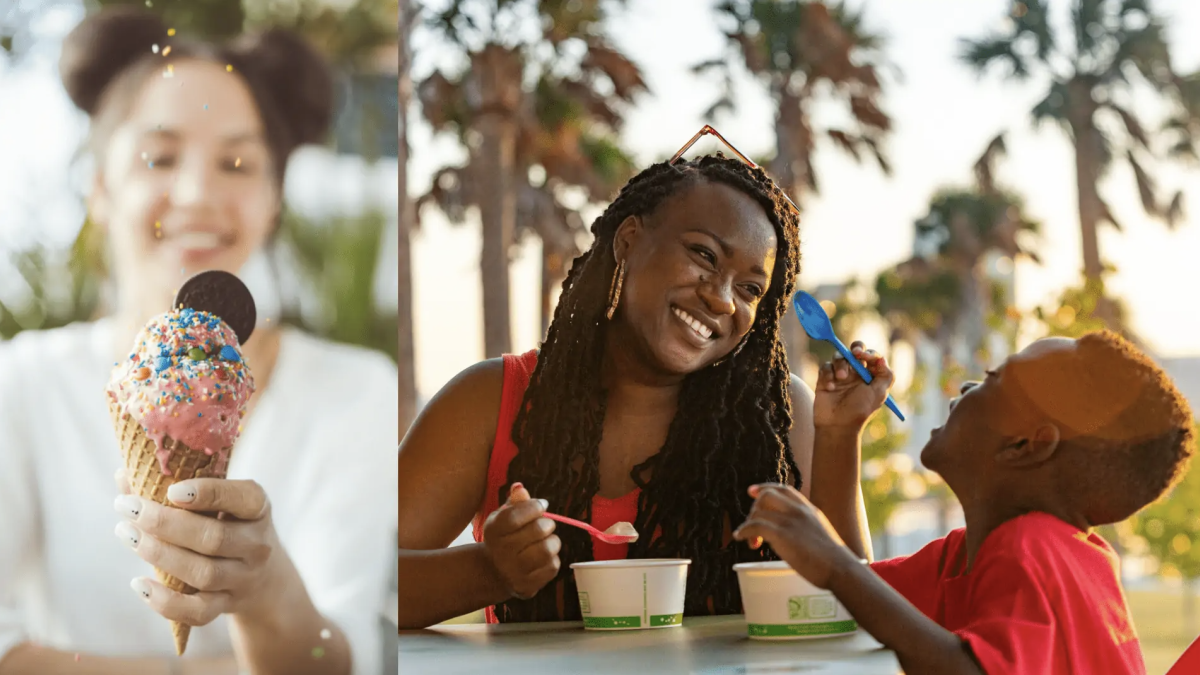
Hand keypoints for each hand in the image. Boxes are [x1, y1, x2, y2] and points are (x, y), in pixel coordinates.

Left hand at [114, 468, 285, 626]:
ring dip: (159, 555)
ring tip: (126, 533)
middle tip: (128, 508)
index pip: (243, 499)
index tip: (171, 490)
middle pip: (215, 538)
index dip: (209, 494)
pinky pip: (199, 611)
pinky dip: (167, 602)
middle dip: (166, 524)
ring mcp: (243, 578)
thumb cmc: (230, 525)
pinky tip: (139, 584)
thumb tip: (123, 476)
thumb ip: (177, 486)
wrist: (264, 577)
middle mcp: (257, 545)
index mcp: (258, 509)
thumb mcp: (220, 502)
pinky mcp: (227, 605)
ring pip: (204, 574)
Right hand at [480, 481, 560, 599]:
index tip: (541, 506)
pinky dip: (553, 559)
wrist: (495, 572)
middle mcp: (501, 553)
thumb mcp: (503, 517)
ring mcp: (514, 572)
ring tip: (546, 541)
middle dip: (547, 523)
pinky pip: (552, 567)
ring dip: (553, 542)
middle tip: (545, 525)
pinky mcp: (527, 586)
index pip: (515, 516)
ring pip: (547, 549)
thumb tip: (519, 488)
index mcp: (494, 531)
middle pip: (537, 530)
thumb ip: (514, 502)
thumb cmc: (504, 538)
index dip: (534, 506)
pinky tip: (543, 557)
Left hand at [732, 483, 854, 588]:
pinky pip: (755, 526)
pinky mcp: (782, 534)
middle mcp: (799, 511)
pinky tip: (742, 538)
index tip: (753, 492)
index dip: (766, 488)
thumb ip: (805, 529)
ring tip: (752, 542)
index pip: (784, 489)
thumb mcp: (820, 534)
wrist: (841, 569)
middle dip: (755, 509)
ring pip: (759, 511)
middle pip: (767, 495)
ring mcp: (790, 521)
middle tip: (753, 528)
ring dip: (749, 525)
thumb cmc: (834, 560)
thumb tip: (790, 536)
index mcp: (809, 510)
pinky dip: (744, 531)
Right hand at [812, 341, 893, 429]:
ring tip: (841, 378)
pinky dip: (828, 374)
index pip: (871, 356)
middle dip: (856, 348)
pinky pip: (825, 367)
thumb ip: (885, 375)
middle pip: (855, 350)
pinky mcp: (825, 378)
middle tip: (855, 353)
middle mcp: (855, 373)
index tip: (864, 357)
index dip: (869, 353)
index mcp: (870, 375)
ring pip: (839, 356)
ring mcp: (839, 375)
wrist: (837, 425)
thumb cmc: (860, 410)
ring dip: (840, 364)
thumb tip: (881, 358)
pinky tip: (830, 387)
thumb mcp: (879, 394)